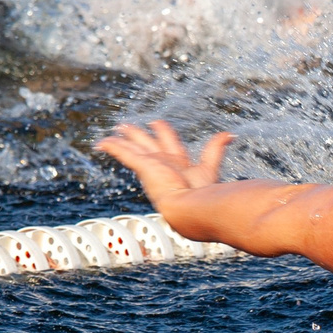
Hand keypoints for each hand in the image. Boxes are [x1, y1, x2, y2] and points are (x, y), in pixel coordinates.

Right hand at [94, 120, 233, 210]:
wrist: (192, 209)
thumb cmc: (203, 195)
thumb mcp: (210, 166)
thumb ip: (216, 148)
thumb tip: (230, 134)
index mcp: (178, 165)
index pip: (168, 144)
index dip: (162, 132)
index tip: (155, 123)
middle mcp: (163, 165)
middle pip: (147, 144)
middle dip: (137, 134)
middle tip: (125, 126)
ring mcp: (152, 166)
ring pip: (134, 148)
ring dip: (122, 140)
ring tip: (111, 133)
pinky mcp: (144, 166)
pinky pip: (125, 153)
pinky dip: (113, 147)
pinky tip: (101, 143)